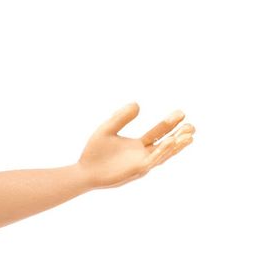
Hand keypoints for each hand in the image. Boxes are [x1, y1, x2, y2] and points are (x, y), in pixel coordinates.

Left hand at [79, 103, 193, 188]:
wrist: (83, 172)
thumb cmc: (93, 153)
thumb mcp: (107, 129)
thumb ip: (121, 117)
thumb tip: (138, 104)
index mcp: (138, 145)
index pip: (159, 132)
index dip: (170, 123)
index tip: (182, 113)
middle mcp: (143, 155)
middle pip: (166, 144)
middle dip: (180, 136)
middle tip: (192, 126)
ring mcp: (141, 164)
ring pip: (163, 154)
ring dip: (176, 145)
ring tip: (189, 134)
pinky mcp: (136, 171)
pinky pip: (152, 160)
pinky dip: (162, 151)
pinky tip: (170, 141)